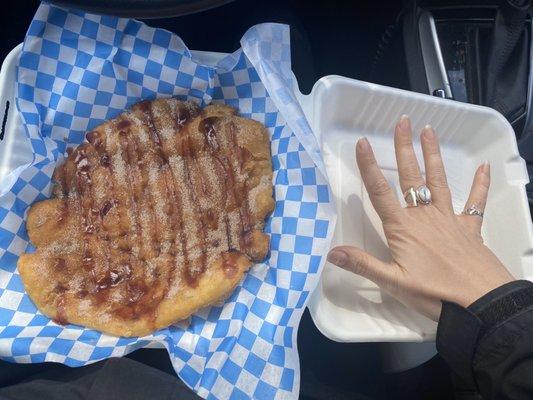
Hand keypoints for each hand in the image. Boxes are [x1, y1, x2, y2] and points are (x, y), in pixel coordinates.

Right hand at [327, 115, 514, 320]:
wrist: (481, 302)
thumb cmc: (435, 293)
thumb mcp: (393, 282)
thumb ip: (363, 265)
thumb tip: (331, 251)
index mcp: (403, 228)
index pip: (380, 193)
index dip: (369, 167)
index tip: (363, 142)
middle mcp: (424, 216)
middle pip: (411, 177)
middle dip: (404, 149)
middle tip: (403, 122)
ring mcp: (448, 219)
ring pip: (438, 181)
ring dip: (432, 155)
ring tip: (429, 131)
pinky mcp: (469, 228)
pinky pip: (476, 203)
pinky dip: (480, 185)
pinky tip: (485, 167)